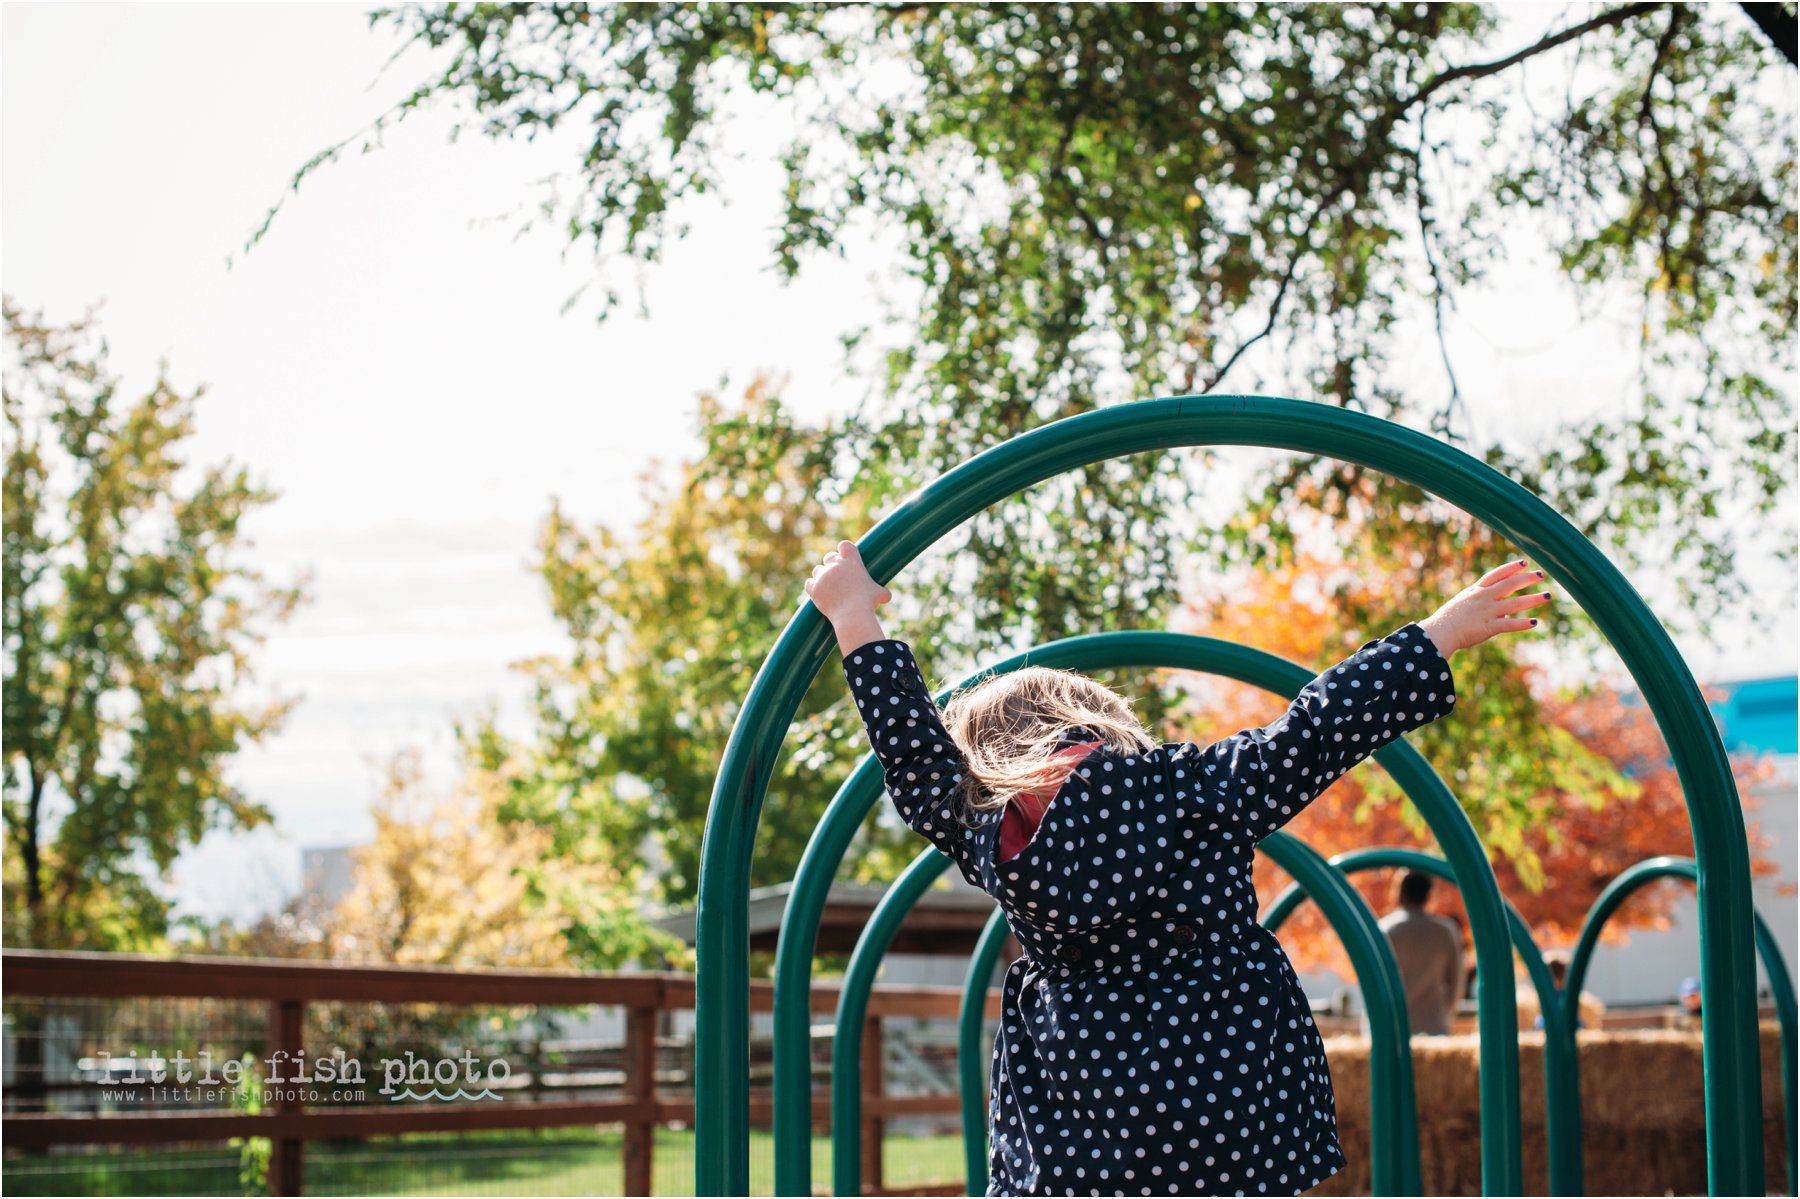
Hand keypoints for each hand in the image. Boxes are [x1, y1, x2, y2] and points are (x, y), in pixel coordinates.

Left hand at [804, 541, 890, 653]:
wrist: (852, 614)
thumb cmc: (868, 603)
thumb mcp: (879, 595)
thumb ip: (881, 592)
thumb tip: (887, 596)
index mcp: (852, 561)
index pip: (844, 545)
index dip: (843, 550)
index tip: (843, 556)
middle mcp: (836, 565)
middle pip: (829, 557)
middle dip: (831, 564)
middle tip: (836, 575)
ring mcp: (823, 576)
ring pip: (818, 570)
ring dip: (821, 576)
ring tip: (827, 585)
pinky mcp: (814, 588)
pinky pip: (809, 583)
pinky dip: (813, 587)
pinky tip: (817, 591)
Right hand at [1417, 559, 1553, 657]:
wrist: (1439, 632)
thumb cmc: (1449, 619)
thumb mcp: (1464, 604)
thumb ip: (1485, 603)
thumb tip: (1506, 610)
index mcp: (1476, 591)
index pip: (1497, 575)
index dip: (1511, 568)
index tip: (1525, 562)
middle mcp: (1484, 598)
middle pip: (1510, 585)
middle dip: (1527, 579)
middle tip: (1542, 574)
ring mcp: (1487, 612)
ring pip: (1515, 603)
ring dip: (1533, 599)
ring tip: (1547, 596)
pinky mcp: (1489, 627)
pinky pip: (1509, 625)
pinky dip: (1522, 624)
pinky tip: (1535, 622)